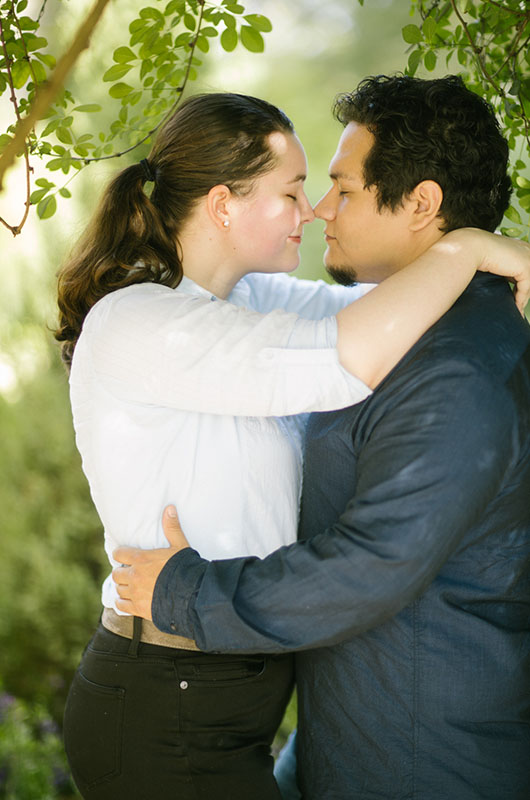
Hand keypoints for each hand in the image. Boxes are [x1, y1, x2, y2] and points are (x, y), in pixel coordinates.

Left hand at [112, 505, 189, 619]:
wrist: (191, 594)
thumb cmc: (185, 568)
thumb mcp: (180, 545)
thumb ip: (172, 528)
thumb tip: (170, 508)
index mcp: (141, 559)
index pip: (119, 554)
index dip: (120, 554)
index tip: (125, 557)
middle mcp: (134, 576)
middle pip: (116, 574)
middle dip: (122, 572)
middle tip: (130, 573)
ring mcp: (135, 593)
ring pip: (118, 590)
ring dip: (123, 587)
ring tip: (131, 587)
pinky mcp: (138, 609)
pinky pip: (120, 606)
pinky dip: (122, 603)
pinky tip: (129, 601)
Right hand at [460, 228, 529, 314]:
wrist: (471, 247)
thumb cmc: (475, 252)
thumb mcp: (492, 259)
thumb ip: (500, 267)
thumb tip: (499, 281)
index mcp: (520, 246)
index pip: (525, 270)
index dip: (521, 284)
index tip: (516, 296)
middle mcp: (527, 249)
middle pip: (529, 277)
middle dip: (524, 292)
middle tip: (518, 305)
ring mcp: (528, 258)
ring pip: (529, 284)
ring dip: (522, 299)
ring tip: (517, 310)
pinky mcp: (525, 267)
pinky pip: (525, 289)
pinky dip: (520, 300)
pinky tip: (515, 308)